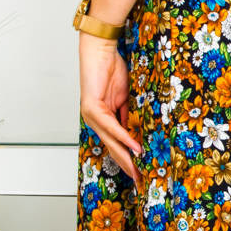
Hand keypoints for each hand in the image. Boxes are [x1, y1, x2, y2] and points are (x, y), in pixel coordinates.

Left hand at [79, 33, 141, 188]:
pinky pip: (111, 127)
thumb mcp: (125, 97)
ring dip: (125, 157)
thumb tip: (137, 132)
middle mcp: (94, 120)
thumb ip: (128, 115)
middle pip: (112, 148)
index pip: (114, 144)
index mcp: (102, 119)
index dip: (126, 158)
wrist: (100, 52)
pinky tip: (134, 147)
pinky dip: (124, 138)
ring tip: (137, 170)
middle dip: (126, 165)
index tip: (138, 171)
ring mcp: (91, 116)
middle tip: (139, 179)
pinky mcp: (92, 109)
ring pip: (111, 142)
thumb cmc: (112, 70)